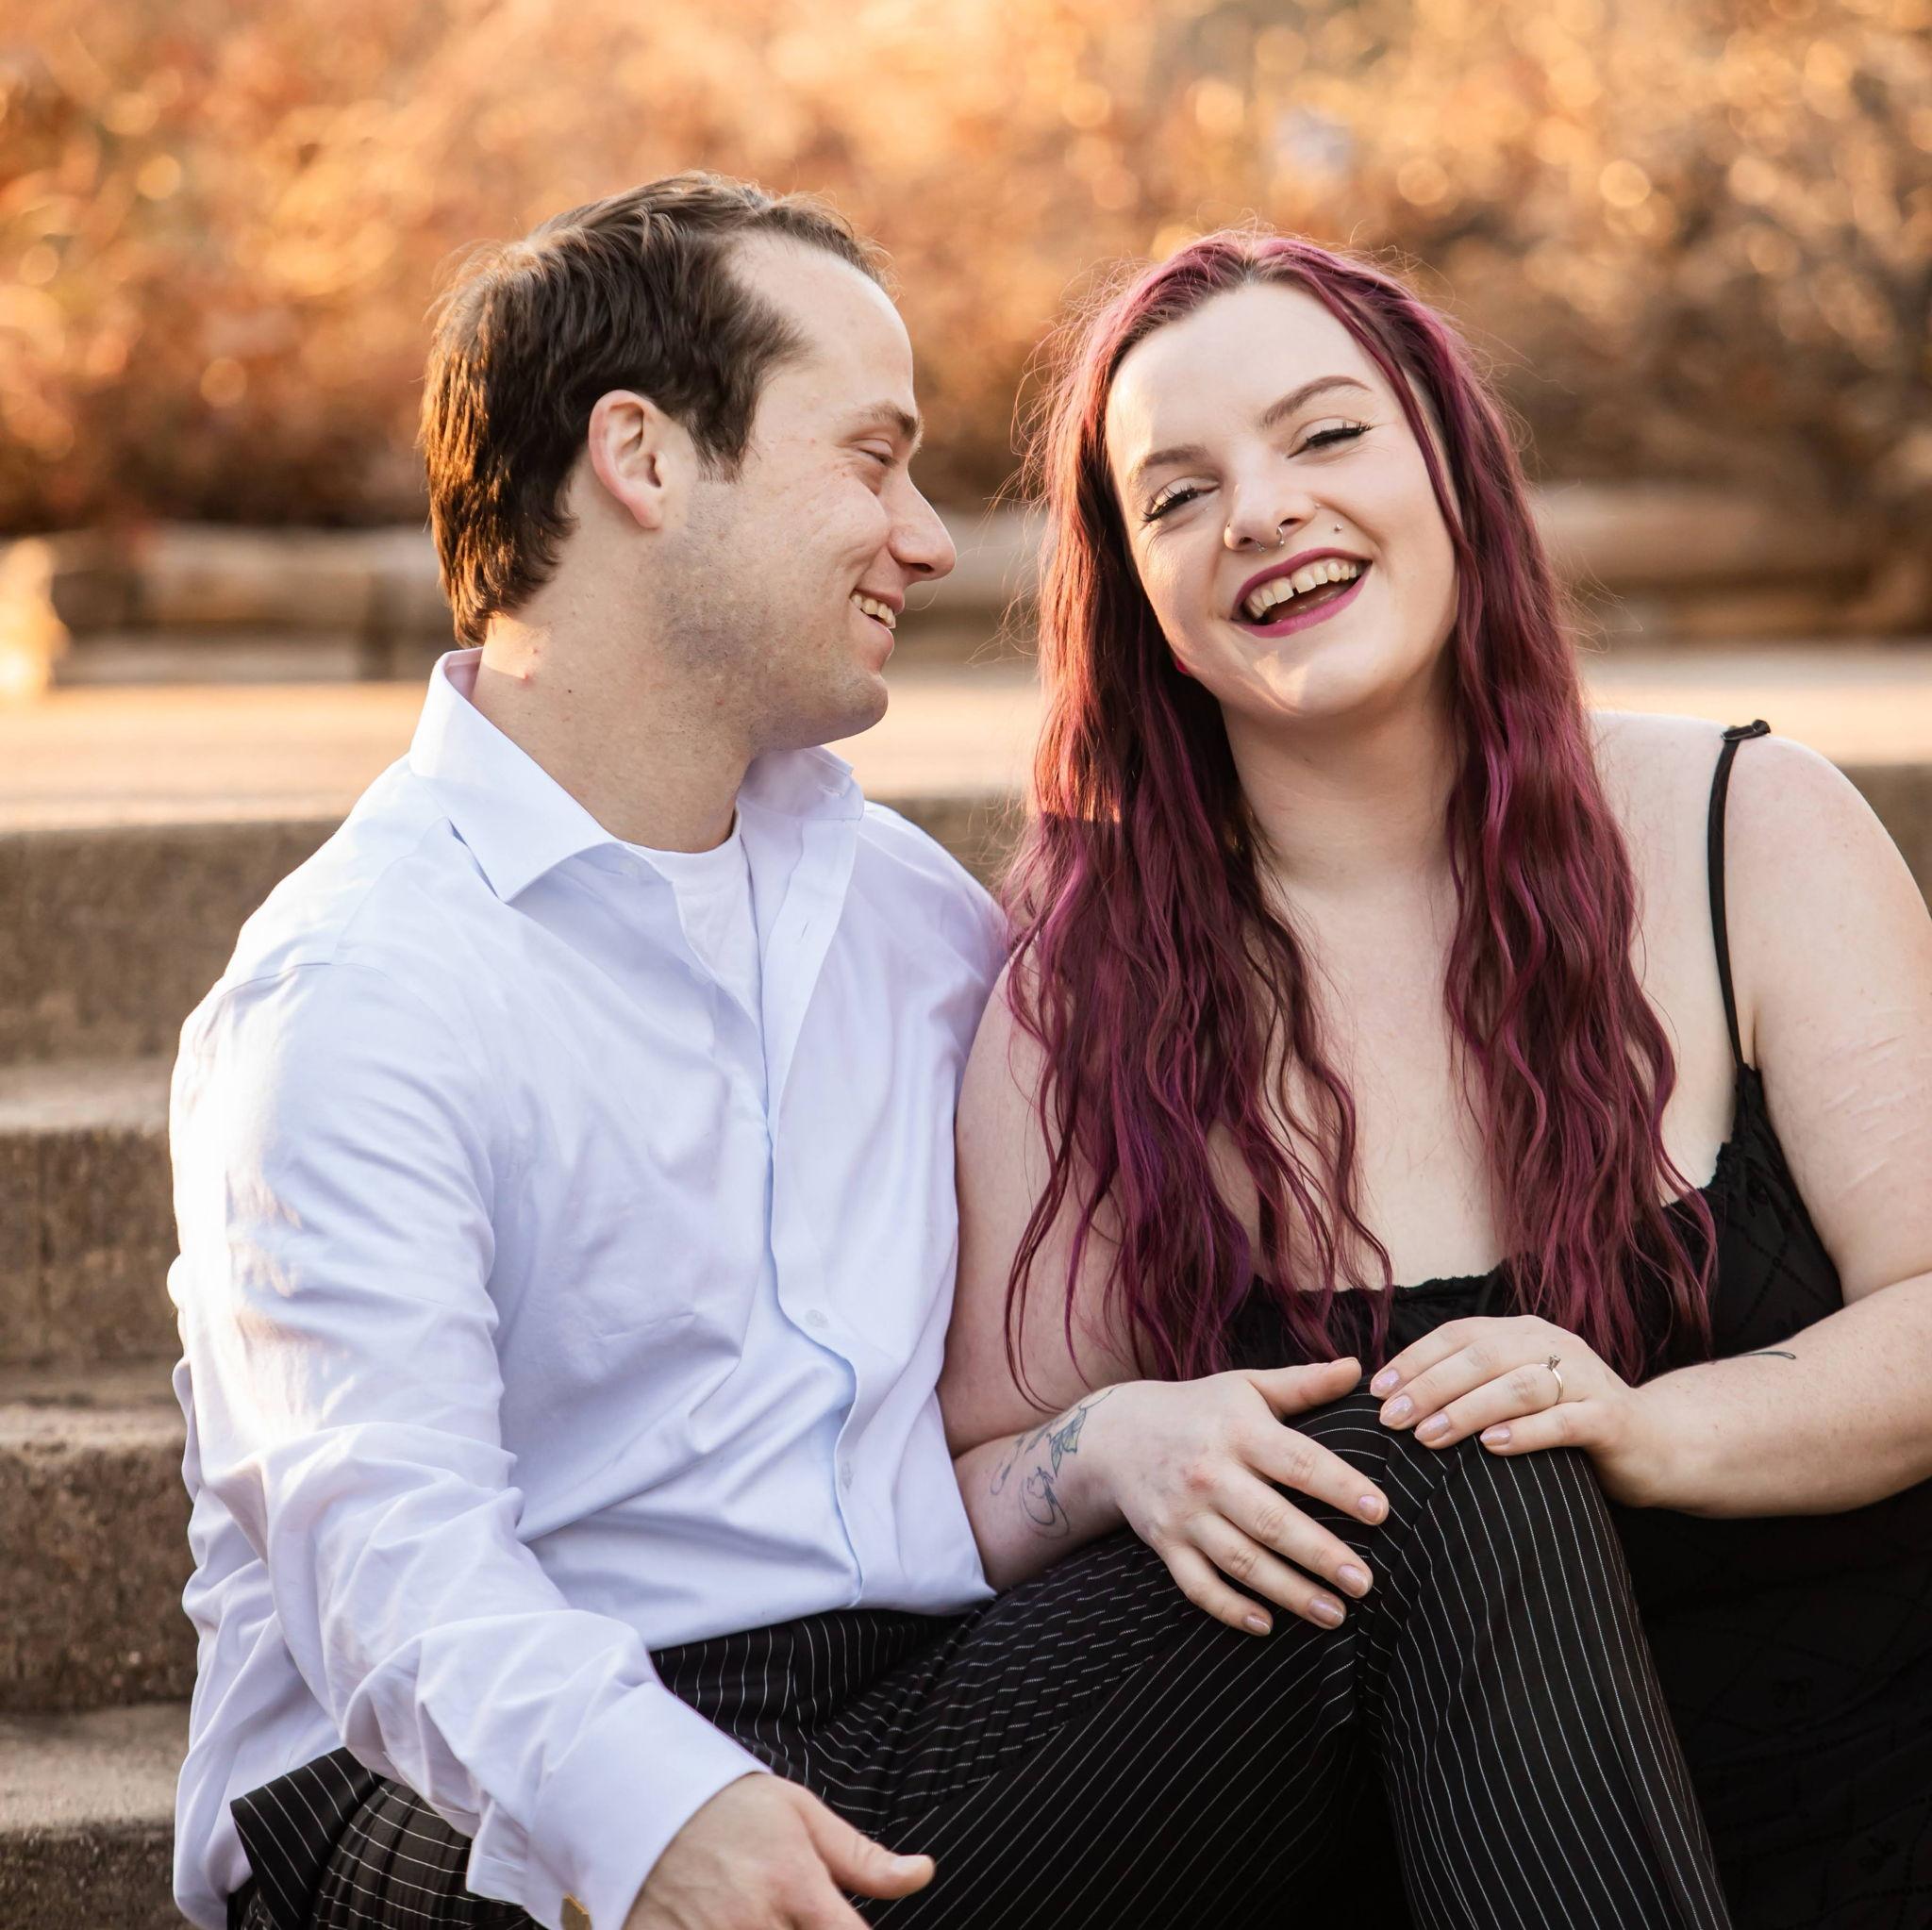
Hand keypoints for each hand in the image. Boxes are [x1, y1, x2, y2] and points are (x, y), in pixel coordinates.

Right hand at [623, 1773, 932, 1929]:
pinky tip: (728, 1925)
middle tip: (798, 1917)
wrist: (641, 1796)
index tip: (849, 1928)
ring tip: (770, 1920)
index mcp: (794, 1885)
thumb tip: (924, 1873)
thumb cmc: (730, 1806)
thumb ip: (863, 1858)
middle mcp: (755, 1923)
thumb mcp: (801, 1815)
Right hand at [1097, 1359, 1389, 1636]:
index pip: (1298, 1461)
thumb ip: (1303, 1384)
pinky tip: (1267, 1625)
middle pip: (1272, 1521)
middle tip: (1366, 1583)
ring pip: (1241, 1561)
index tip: (1380, 1512)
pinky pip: (1198, 1585)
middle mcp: (1211, 1473)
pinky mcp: (1164, 1543)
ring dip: (1289, 1592)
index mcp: (1239, 1431)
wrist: (1116, 1433)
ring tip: (1336, 1614)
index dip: (1341, 1486)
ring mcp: (1185, 1512)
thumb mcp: (1246, 1387)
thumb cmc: (1199, 1409)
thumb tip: (1357, 1369)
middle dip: (1321, 1555)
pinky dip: (1230, 1609)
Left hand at [1369, 1315, 1667, 1504]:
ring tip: (1427, 1436)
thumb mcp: (1518, 1393)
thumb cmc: (1569, 1422)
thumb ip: (1474, 1385)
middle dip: (1429, 1386)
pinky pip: (1562, 1421)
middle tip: (1391, 1418)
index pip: (1458, 1335)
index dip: (1415, 1359)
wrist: (1657, 1443)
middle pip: (1481, 1357)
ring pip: (1517, 1385)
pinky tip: (1491, 1447)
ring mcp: (1584, 1379)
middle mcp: (1553, 1345)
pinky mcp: (1609, 1418)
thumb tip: (1398, 1398)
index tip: (1376, 1390)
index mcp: (1524, 1332)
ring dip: (1466, 1410)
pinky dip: (1524, 1433)